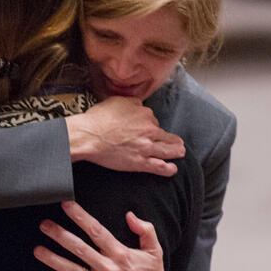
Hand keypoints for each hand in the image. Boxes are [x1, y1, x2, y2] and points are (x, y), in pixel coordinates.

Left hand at [33, 201, 177, 270]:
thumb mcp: (155, 251)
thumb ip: (145, 230)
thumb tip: (130, 215)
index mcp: (121, 253)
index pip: (97, 231)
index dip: (80, 217)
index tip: (66, 205)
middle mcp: (109, 268)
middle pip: (79, 248)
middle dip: (60, 235)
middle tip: (44, 225)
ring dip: (53, 259)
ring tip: (38, 250)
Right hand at [65, 97, 184, 176]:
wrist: (89, 136)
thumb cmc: (99, 119)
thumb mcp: (117, 101)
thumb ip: (132, 103)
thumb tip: (138, 106)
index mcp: (144, 114)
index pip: (153, 119)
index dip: (149, 124)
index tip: (147, 129)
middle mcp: (149, 130)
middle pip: (165, 134)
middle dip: (172, 138)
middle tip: (177, 142)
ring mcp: (146, 147)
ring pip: (168, 150)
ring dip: (176, 151)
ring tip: (180, 152)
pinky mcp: (140, 162)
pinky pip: (159, 166)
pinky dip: (168, 168)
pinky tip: (173, 169)